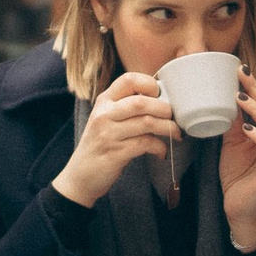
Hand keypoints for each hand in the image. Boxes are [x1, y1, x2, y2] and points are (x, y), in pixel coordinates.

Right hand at [54, 66, 177, 207]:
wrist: (80, 175)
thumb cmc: (100, 145)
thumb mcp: (106, 119)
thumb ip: (127, 108)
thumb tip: (162, 101)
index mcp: (104, 101)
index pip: (128, 80)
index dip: (149, 84)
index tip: (160, 95)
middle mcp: (104, 115)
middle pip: (142, 102)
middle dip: (165, 109)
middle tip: (174, 117)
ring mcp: (108, 135)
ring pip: (147, 122)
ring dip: (167, 127)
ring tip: (175, 133)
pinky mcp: (115, 154)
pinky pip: (145, 144)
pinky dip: (160, 147)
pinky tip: (161, 151)